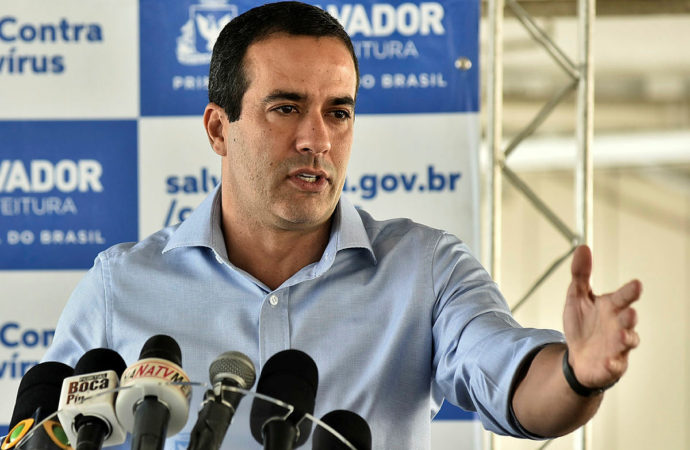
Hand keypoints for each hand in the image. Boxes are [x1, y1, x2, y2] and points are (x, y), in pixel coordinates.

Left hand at [563, 245, 641, 388]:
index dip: (629, 292)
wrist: (578, 358)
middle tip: (630, 311)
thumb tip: (583, 247)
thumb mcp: (577, 297)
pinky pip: (616, 366)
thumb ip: (581, 274)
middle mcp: (618, 326)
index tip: (636, 284)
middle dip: (629, 316)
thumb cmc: (582, 325)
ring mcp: (618, 346)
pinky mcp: (613, 365)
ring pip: (627, 342)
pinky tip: (609, 362)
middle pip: (628, 320)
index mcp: (611, 308)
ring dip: (626, 338)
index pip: (623, 297)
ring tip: (622, 335)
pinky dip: (614, 364)